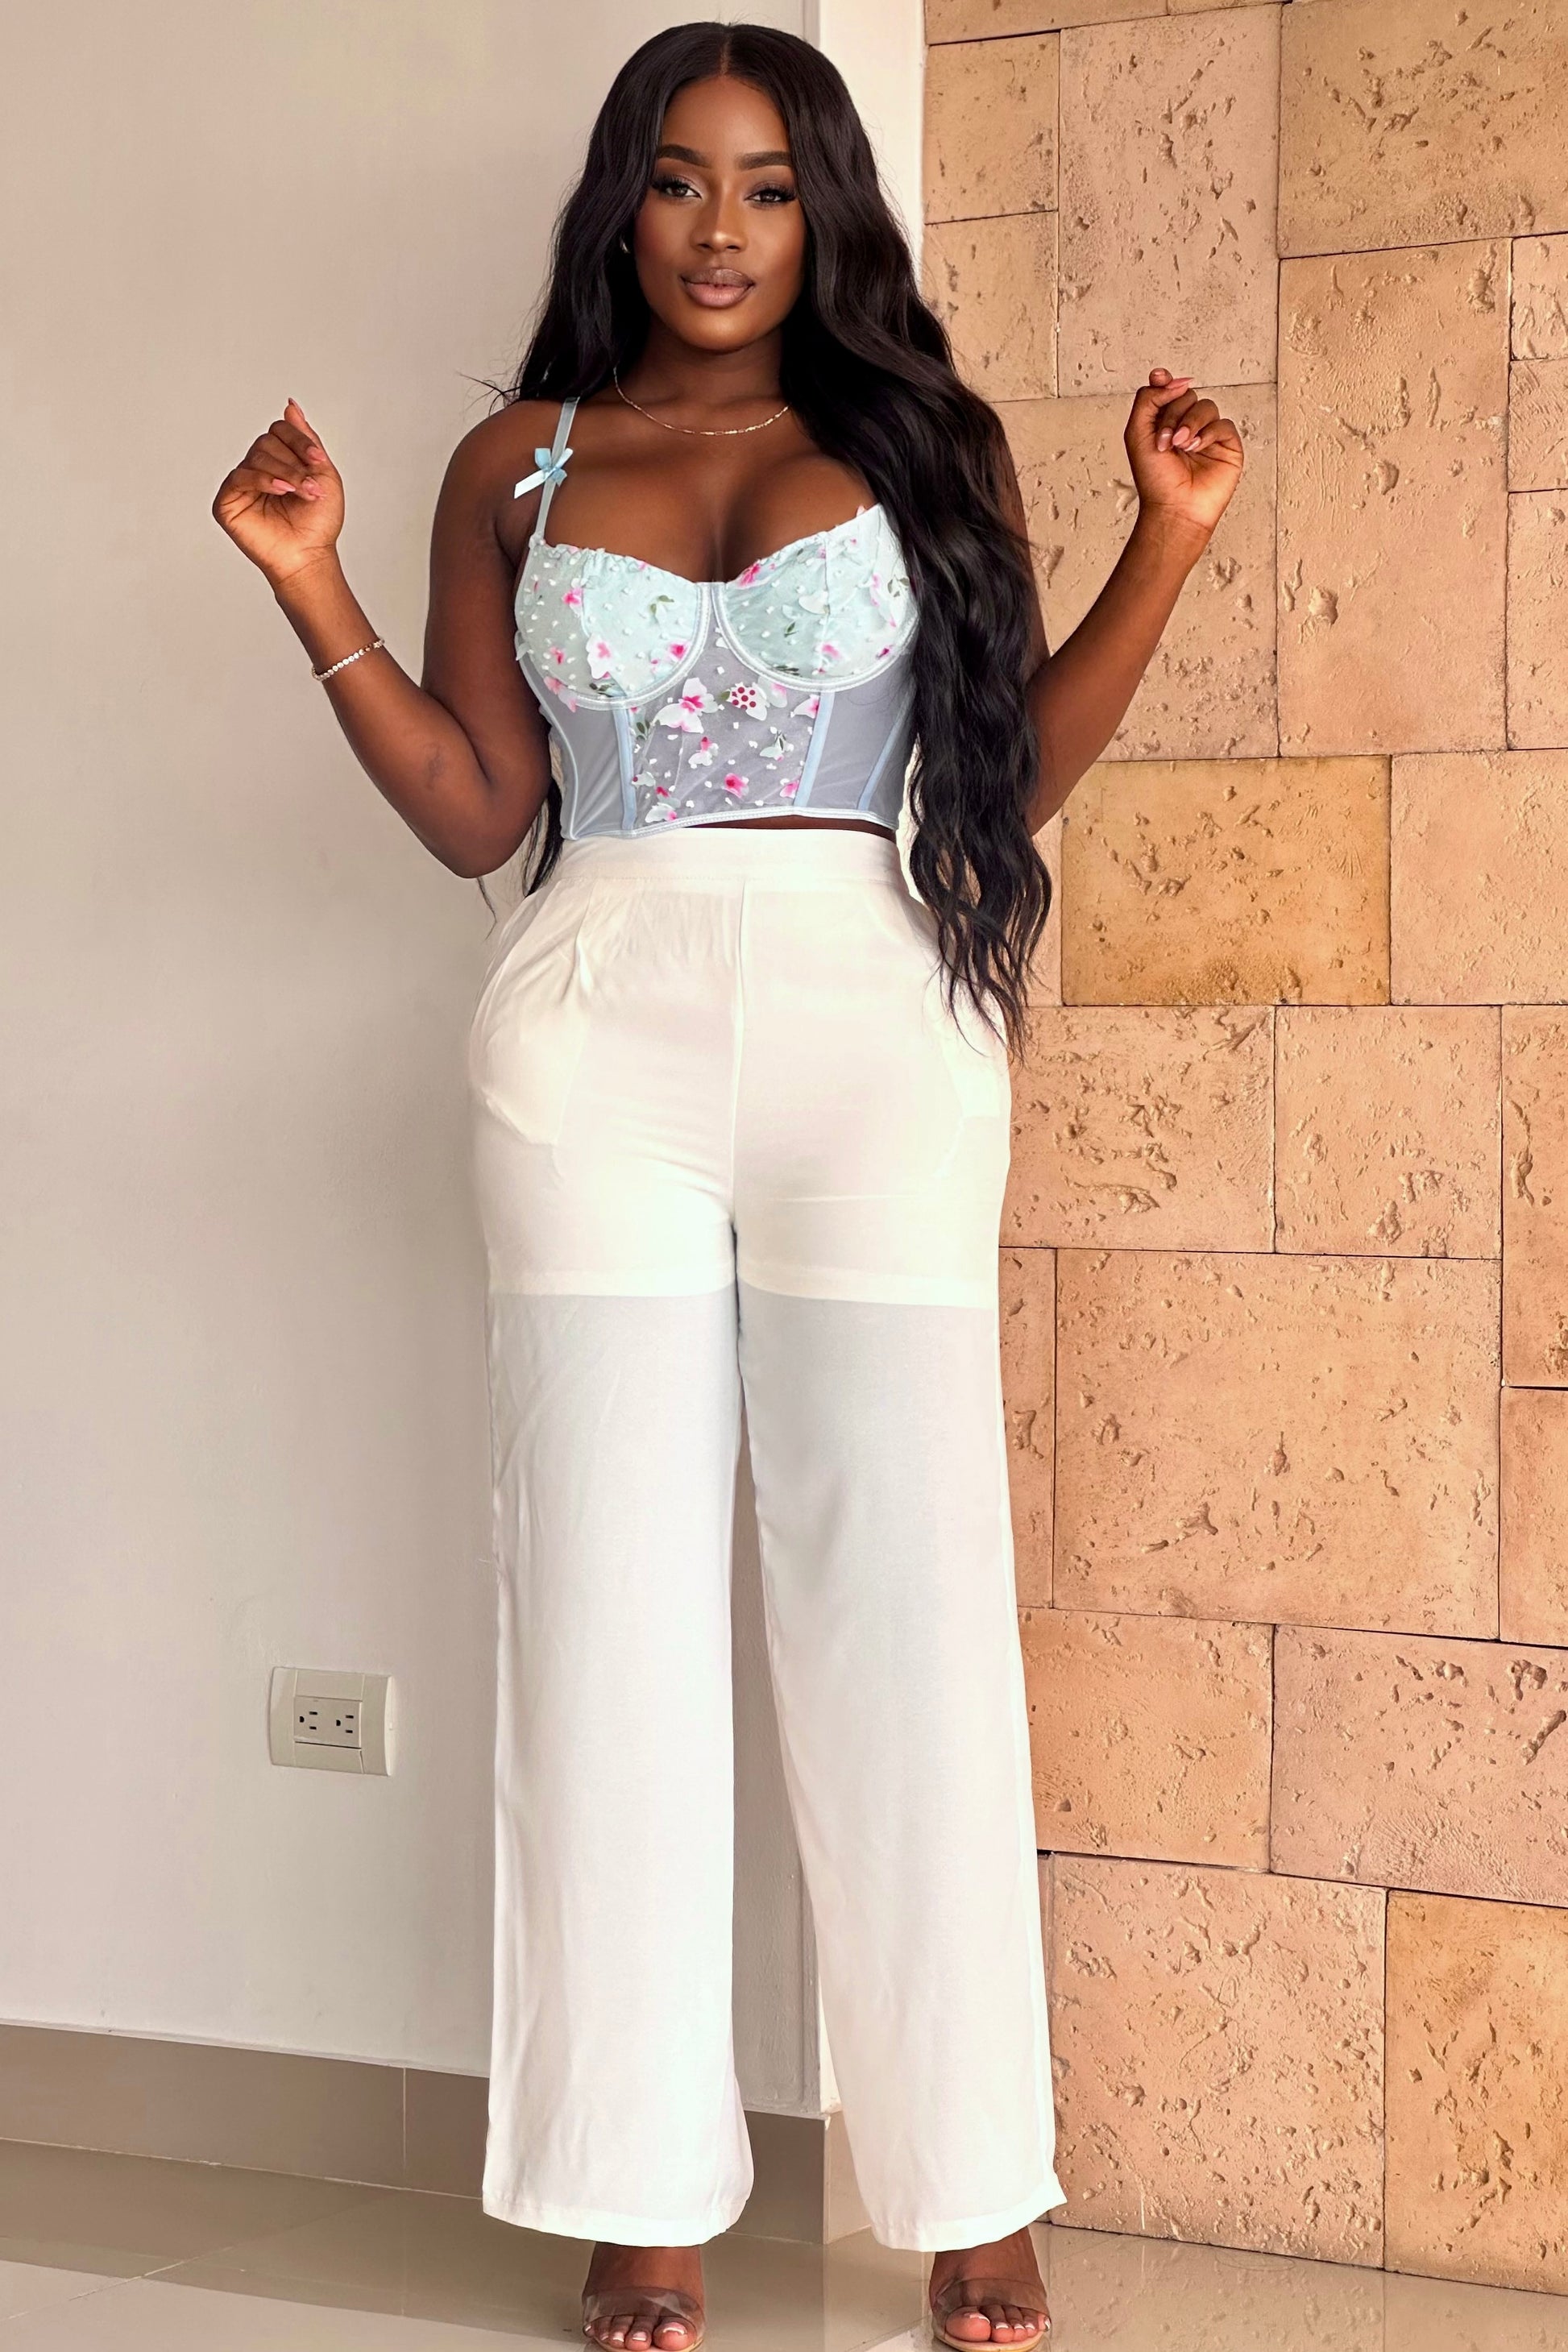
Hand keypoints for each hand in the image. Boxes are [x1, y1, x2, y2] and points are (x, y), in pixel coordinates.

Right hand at [212, 398, 344, 585]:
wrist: (309, 556)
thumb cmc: (318, 523)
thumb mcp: (323, 473)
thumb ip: (306, 438)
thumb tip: (290, 405)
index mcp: (277, 460)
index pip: (279, 430)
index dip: (299, 440)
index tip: (318, 460)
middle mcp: (257, 468)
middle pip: (267, 442)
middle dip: (295, 464)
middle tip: (312, 488)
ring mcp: (241, 484)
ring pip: (257, 457)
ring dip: (286, 474)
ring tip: (302, 493)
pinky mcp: (228, 501)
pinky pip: (240, 476)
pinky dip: (263, 480)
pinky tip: (281, 491)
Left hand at [1124, 367, 1243, 545]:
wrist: (1174, 508)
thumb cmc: (1155, 480)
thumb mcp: (1137, 433)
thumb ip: (1148, 400)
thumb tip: (1174, 380)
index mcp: (1164, 422)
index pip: (1168, 390)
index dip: (1165, 381)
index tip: (1159, 379)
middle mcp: (1186, 426)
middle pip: (1186, 395)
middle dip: (1174, 413)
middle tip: (1165, 440)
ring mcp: (1207, 435)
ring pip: (1206, 406)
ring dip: (1190, 423)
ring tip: (1180, 446)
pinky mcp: (1227, 445)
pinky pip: (1223, 424)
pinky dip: (1208, 433)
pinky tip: (1196, 448)